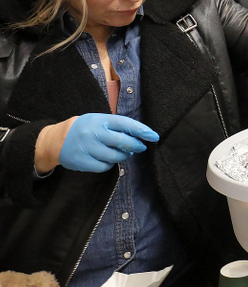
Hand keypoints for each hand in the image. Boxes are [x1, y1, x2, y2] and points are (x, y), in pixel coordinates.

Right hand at [36, 114, 158, 173]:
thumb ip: (116, 126)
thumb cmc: (84, 128)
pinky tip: (108, 159)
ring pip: (115, 156)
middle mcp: (94, 133)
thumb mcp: (98, 120)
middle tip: (141, 147)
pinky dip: (110, 164)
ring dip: (124, 155)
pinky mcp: (82, 162)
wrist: (55, 140)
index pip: (126, 124)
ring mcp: (87, 148)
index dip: (142, 131)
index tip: (154, 136)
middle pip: (123, 142)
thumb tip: (139, 136)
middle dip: (136, 146)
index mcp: (100, 120)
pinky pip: (104, 166)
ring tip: (124, 153)